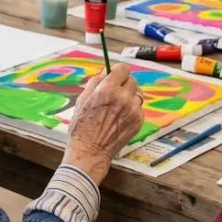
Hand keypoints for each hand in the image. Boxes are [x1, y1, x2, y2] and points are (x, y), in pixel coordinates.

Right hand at [62, 64, 145, 183]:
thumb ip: (95, 82)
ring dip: (129, 96)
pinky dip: (132, 109)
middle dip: (124, 84)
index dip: (118, 72)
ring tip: (118, 106)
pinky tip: (120, 117)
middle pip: (132, 80)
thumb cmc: (82, 126)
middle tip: (115, 92)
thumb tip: (105, 72)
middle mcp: (123, 98)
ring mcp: (133, 110)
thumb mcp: (82, 100)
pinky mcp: (138, 121)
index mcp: (107, 90)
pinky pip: (139, 108)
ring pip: (137, 94)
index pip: (123, 69)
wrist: (90, 151)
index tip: (115, 76)